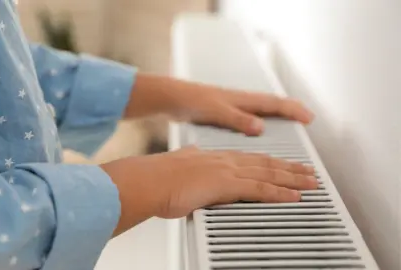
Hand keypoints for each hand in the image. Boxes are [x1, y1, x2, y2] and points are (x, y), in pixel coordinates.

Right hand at [101, 146, 316, 235]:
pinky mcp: (226, 184)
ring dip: (293, 179)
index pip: (250, 159)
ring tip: (311, 183)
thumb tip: (194, 158)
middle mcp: (225, 160)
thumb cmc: (159, 178)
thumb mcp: (180, 164)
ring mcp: (227, 171)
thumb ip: (191, 159)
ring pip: (269, 173)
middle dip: (290, 168)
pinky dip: (280, 193)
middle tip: (309, 173)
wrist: (149, 180)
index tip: (284, 166)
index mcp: (215, 157)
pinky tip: (294, 196)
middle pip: (266, 163)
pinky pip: (260, 188)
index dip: (271, 162)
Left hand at [125, 74, 313, 135]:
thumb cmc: (192, 101)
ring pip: (262, 110)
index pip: (274, 104)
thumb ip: (238, 119)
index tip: (309, 118)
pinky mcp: (225, 114)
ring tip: (290, 125)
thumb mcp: (216, 112)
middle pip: (273, 105)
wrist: (172, 99)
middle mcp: (241, 102)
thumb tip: (260, 127)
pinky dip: (261, 122)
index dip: (293, 111)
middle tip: (306, 119)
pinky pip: (250, 117)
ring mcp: (233, 107)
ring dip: (277, 117)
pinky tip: (257, 131)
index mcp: (242, 100)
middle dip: (291, 112)